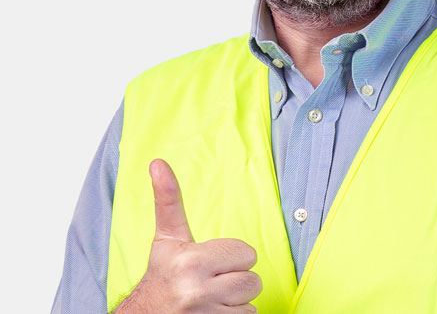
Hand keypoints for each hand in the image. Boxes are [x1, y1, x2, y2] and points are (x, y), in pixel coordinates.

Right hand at [116, 159, 260, 312]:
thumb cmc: (160, 276)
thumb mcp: (167, 238)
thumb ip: (167, 200)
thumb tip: (158, 162)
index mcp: (191, 262)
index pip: (246, 253)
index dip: (233, 257)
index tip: (213, 261)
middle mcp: (198, 292)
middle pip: (252, 281)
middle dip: (237, 280)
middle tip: (214, 280)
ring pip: (250, 303)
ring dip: (236, 302)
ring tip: (212, 298)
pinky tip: (213, 313)